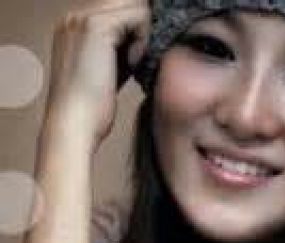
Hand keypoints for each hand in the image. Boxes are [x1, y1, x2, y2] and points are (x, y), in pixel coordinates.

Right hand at [42, 0, 149, 153]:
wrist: (75, 123)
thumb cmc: (91, 110)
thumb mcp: (109, 74)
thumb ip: (122, 54)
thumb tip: (143, 46)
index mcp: (75, 28)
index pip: (118, 13)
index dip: (135, 34)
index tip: (137, 62)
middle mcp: (74, 18)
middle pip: (125, 5)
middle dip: (141, 30)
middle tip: (139, 62)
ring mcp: (83, 18)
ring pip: (133, 6)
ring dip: (143, 34)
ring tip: (135, 63)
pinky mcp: (96, 26)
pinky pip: (136, 16)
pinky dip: (142, 39)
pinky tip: (134, 63)